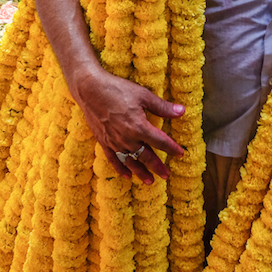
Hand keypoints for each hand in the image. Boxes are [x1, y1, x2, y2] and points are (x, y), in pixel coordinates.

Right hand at [69, 66, 185, 184]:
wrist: (90, 89)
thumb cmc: (117, 89)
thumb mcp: (144, 95)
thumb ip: (163, 107)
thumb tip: (182, 111)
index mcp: (139, 127)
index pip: (160, 141)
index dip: (172, 148)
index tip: (180, 153)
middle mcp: (128, 138)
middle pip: (146, 156)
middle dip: (158, 166)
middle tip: (167, 175)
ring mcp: (114, 142)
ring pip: (131, 161)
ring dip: (141, 172)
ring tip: (150, 181)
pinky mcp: (103, 141)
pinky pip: (113, 159)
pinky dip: (121, 168)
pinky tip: (127, 175)